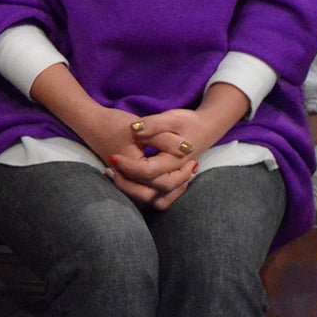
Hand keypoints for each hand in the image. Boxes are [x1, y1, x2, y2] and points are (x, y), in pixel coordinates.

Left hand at [111, 100, 240, 209]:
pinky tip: (121, 176)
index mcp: (176, 161)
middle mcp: (176, 176)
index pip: (149, 171)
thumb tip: (135, 129)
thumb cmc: (188, 122)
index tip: (113, 156)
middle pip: (151, 192)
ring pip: (153, 199)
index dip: (129, 166)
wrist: (206, 128)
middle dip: (127, 183)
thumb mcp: (170, 118)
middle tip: (110, 167)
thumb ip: (153, 125)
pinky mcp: (170, 181)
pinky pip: (154, 195)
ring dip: (132, 191)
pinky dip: (138, 190)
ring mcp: (175, 181)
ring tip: (113, 174)